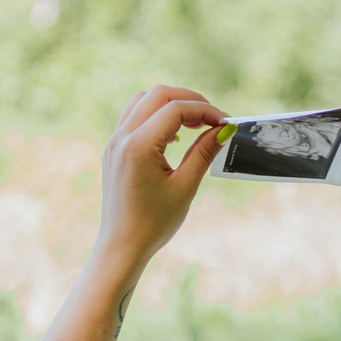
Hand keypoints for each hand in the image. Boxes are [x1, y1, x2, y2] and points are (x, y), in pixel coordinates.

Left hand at [93, 83, 230, 267]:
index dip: (206, 111)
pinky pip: (134, 116)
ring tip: (194, 126)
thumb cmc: (154, 223)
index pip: (176, 109)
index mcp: (139, 146)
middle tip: (213, 120)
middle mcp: (122, 137)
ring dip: (171, 105)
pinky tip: (173, 137)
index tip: (226, 125)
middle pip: (159, 94)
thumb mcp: (185, 187)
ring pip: (144, 100)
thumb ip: (204, 152)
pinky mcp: (114, 149)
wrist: (122, 246)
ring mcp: (115, 141)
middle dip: (189, 101)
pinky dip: (156, 116)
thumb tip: (224, 130)